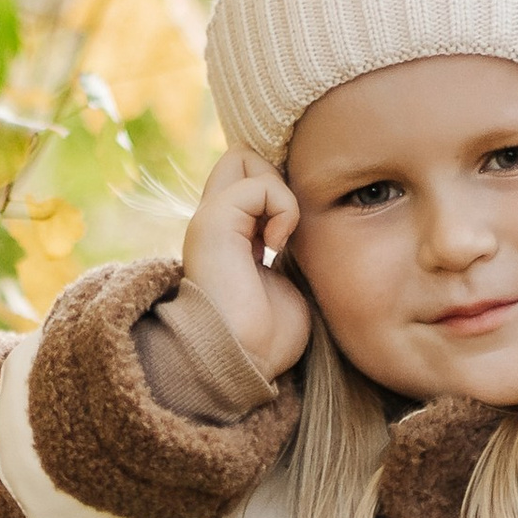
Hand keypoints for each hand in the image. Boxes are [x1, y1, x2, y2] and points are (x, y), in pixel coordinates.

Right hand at [181, 146, 311, 380]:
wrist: (242, 361)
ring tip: (280, 237)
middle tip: (285, 225)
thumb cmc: (267, 338)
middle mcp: (213, 220)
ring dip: (280, 192)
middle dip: (276, 179)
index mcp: (227, 234)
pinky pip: (259, 184)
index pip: (248, 177)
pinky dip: (282, 210)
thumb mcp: (284, 280)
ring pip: (245, 156)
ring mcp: (209, 217)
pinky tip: (276, 247)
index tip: (291, 231)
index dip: (277, 189)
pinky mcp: (213, 221)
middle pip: (241, 155)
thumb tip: (308, 226)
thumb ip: (287, 246)